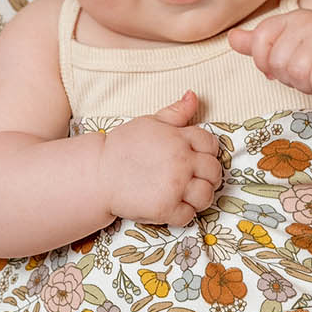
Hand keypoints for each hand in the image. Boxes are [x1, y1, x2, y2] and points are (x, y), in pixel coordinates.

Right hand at [99, 91, 223, 226]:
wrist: (98, 174)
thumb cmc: (122, 147)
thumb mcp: (150, 122)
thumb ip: (176, 112)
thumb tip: (193, 95)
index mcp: (179, 139)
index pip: (211, 145)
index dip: (209, 153)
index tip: (199, 160)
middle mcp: (181, 162)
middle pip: (213, 172)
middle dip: (209, 177)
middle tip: (196, 180)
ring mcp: (175, 186)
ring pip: (205, 196)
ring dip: (200, 197)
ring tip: (187, 195)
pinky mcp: (165, 208)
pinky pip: (188, 216)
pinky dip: (184, 214)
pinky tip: (173, 206)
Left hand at [227, 10, 311, 103]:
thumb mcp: (288, 47)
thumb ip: (260, 44)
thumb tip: (232, 37)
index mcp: (290, 18)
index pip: (260, 41)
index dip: (266, 62)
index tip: (284, 65)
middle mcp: (307, 22)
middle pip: (277, 62)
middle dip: (290, 77)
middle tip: (309, 72)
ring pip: (296, 72)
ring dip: (307, 84)